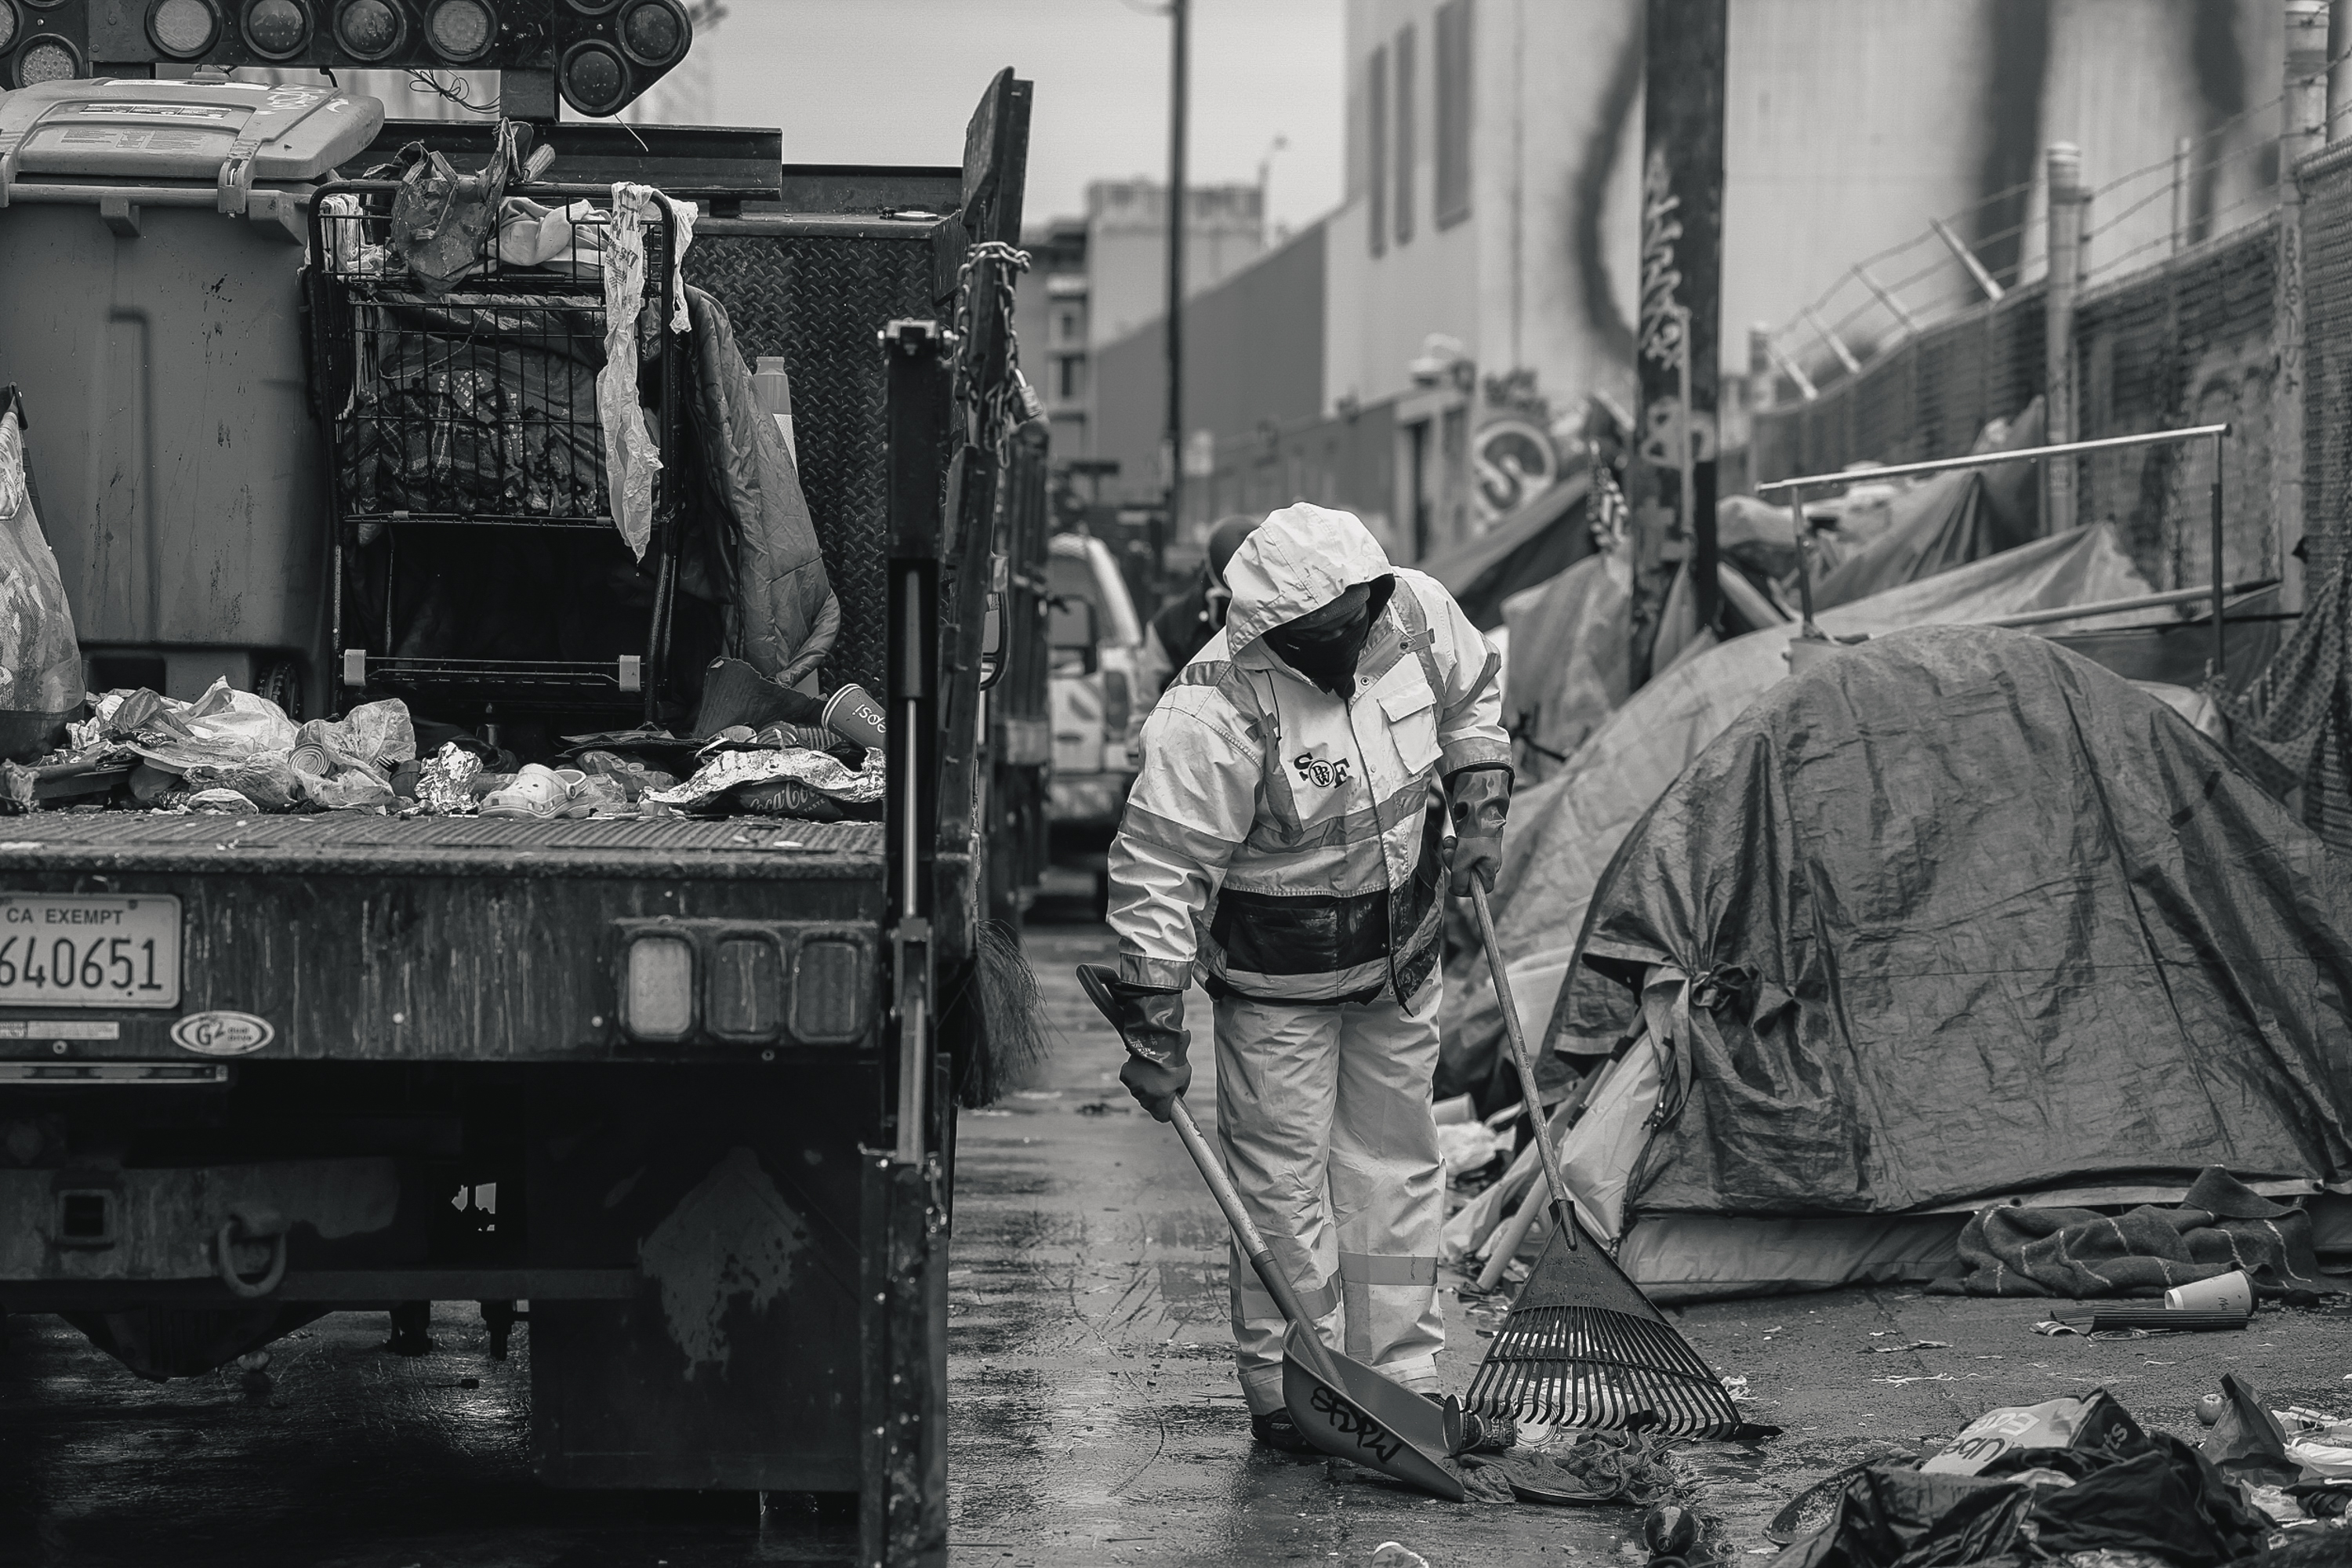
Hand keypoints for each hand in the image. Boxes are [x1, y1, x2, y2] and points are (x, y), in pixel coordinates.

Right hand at [1120, 1051, 1191, 1120]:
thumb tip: (1176, 1097)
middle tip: (1163, 1083)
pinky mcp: (1125, 1075)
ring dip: (1145, 1086)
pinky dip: (1136, 1075)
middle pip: (1149, 1105)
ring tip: (1153, 1071)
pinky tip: (1143, 1066)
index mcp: (1160, 1100)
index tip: (1168, 1108)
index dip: (1166, 1112)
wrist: (1158, 1040)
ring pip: (1140, 1092)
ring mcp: (1133, 1087)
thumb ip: (1179, 1091)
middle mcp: (1145, 1096)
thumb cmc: (1174, 1058)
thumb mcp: (1184, 1078)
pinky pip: (1131, 1080)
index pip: (1161, 1116)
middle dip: (1156, 1097)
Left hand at [1445, 765, 1511, 897]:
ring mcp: (1479, 851)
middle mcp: (1487, 861)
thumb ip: (1460, 878)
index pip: (1483, 888)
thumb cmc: (1475, 836)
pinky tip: (1452, 838)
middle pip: (1467, 873)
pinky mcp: (1472, 841)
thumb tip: (1458, 891)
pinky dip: (1454, 845)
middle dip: (1454, 865)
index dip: (1468, 891)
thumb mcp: (1464, 860)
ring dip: (1452, 853)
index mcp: (1491, 868)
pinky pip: (1459, 849)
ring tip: (1450, 842)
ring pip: (1461, 860)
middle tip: (1449, 855)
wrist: (1479, 809)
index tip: (1453, 888)